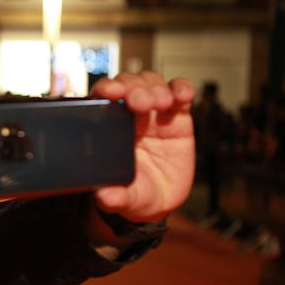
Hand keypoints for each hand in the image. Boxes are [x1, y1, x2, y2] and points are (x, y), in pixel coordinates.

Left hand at [91, 71, 194, 222]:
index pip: (102, 99)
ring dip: (155, 88)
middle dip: (133, 88)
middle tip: (139, 102)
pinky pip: (180, 94)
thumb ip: (116, 198)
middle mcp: (128, 115)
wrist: (160, 199)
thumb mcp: (126, 198)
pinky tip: (182, 95)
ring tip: (160, 102)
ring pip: (152, 84)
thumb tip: (106, 198)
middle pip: (128, 85)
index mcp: (107, 127)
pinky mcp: (177, 116)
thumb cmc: (135, 192)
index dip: (107, 90)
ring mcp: (153, 113)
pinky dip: (181, 89)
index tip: (112, 93)